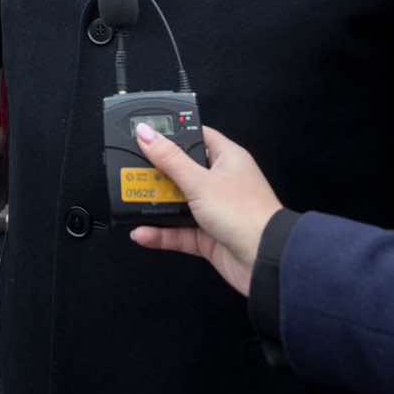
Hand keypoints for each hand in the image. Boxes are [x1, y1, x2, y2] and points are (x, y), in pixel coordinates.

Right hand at [127, 124, 281, 299]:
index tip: (146, 132)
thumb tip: (145, 131)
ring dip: (156, 205)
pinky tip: (141, 233)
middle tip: (129, 169)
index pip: (197, 137)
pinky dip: (161, 233)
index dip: (173, 133)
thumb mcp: (200, 182)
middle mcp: (221, 182)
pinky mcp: (208, 237)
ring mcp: (214, 210)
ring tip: (129, 201)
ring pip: (179, 203)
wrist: (265, 261)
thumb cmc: (242, 212)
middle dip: (157, 173)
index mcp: (227, 159)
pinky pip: (179, 231)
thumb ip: (170, 159)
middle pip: (183, 171)